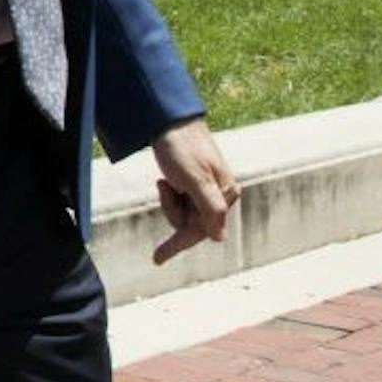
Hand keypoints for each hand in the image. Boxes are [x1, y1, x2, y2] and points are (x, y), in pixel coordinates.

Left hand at [149, 118, 239, 264]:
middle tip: (166, 186)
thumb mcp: (195, 180)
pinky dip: (168, 194)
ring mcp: (206, 190)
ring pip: (182, 214)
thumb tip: (218, 238)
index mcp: (226, 195)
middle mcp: (219, 195)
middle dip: (173, 210)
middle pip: (191, 223)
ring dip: (169, 201)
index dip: (178, 245)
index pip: (202, 230)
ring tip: (166, 180)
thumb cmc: (182, 148)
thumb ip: (210, 209)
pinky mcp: (192, 185)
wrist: (169, 121)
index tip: (156, 260)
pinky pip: (178, 202)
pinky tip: (165, 179)